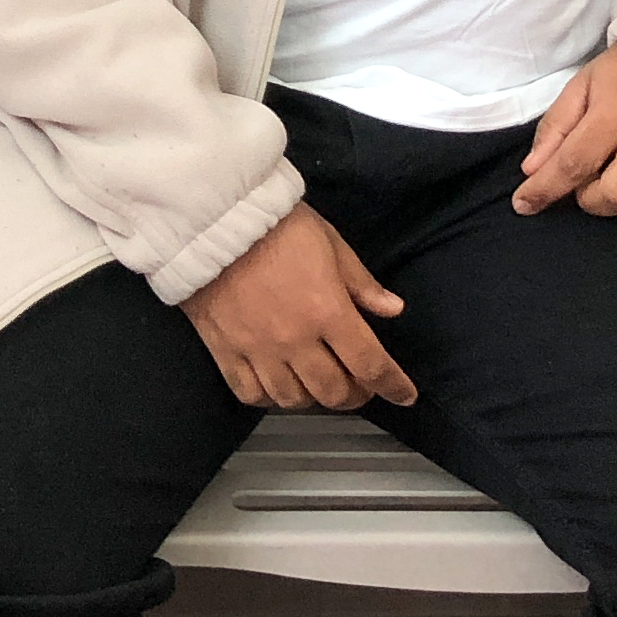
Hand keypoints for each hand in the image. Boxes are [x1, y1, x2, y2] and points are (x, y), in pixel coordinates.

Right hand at [179, 205, 414, 411]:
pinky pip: (251, 393)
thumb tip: (392, 309)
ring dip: (314, 397)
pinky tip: (278, 384)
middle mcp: (295, 339)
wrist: (212, 217)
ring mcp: (257, 349)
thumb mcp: (330, 242)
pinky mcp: (224, 351)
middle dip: (356, 394)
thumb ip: (361, 283)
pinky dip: (270, 397)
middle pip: (334, 392)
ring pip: (294, 399)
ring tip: (319, 383)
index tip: (404, 395)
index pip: (371, 364)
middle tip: (359, 383)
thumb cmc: (275, 223)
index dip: (394, 386)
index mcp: (327, 311)